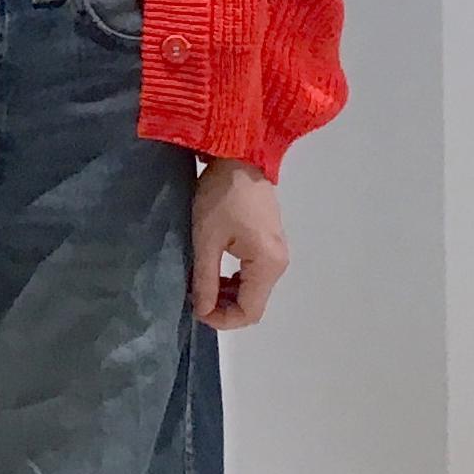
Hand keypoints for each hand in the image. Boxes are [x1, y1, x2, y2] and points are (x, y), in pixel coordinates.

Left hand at [189, 158, 289, 329]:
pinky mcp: (269, 240)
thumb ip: (206, 279)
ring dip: (227, 293)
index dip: (222, 320)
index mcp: (268, 265)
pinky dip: (234, 279)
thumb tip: (202, 310)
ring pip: (253, 289)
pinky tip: (213, 269)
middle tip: (194, 296)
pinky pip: (253, 273)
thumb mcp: (207, 239)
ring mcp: (276, 250)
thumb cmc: (222, 195)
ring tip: (200, 283)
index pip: (249, 312)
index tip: (195, 309)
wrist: (240, 153)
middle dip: (223, 307)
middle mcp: (279, 262)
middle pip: (253, 303)